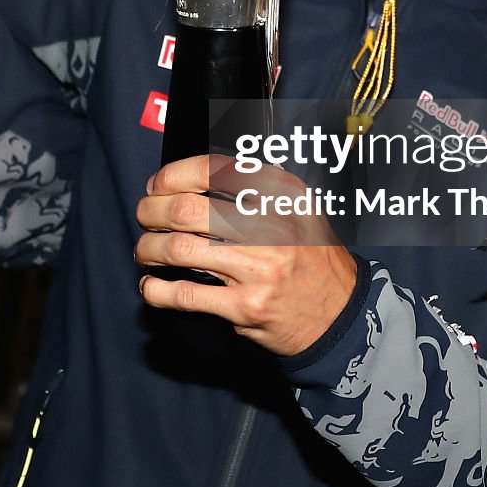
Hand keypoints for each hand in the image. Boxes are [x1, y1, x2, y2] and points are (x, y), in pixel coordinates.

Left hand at [134, 154, 358, 355]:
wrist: (342, 316)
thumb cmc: (310, 259)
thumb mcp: (296, 210)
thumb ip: (252, 191)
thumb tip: (184, 184)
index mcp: (282, 196)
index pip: (212, 170)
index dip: (172, 176)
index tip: (157, 185)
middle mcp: (271, 228)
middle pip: (186, 210)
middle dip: (151, 211)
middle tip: (144, 217)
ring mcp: (259, 270)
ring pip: (179, 249)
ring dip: (149, 249)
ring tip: (145, 252)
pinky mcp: (246, 307)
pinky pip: (185, 295)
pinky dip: (157, 291)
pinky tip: (152, 287)